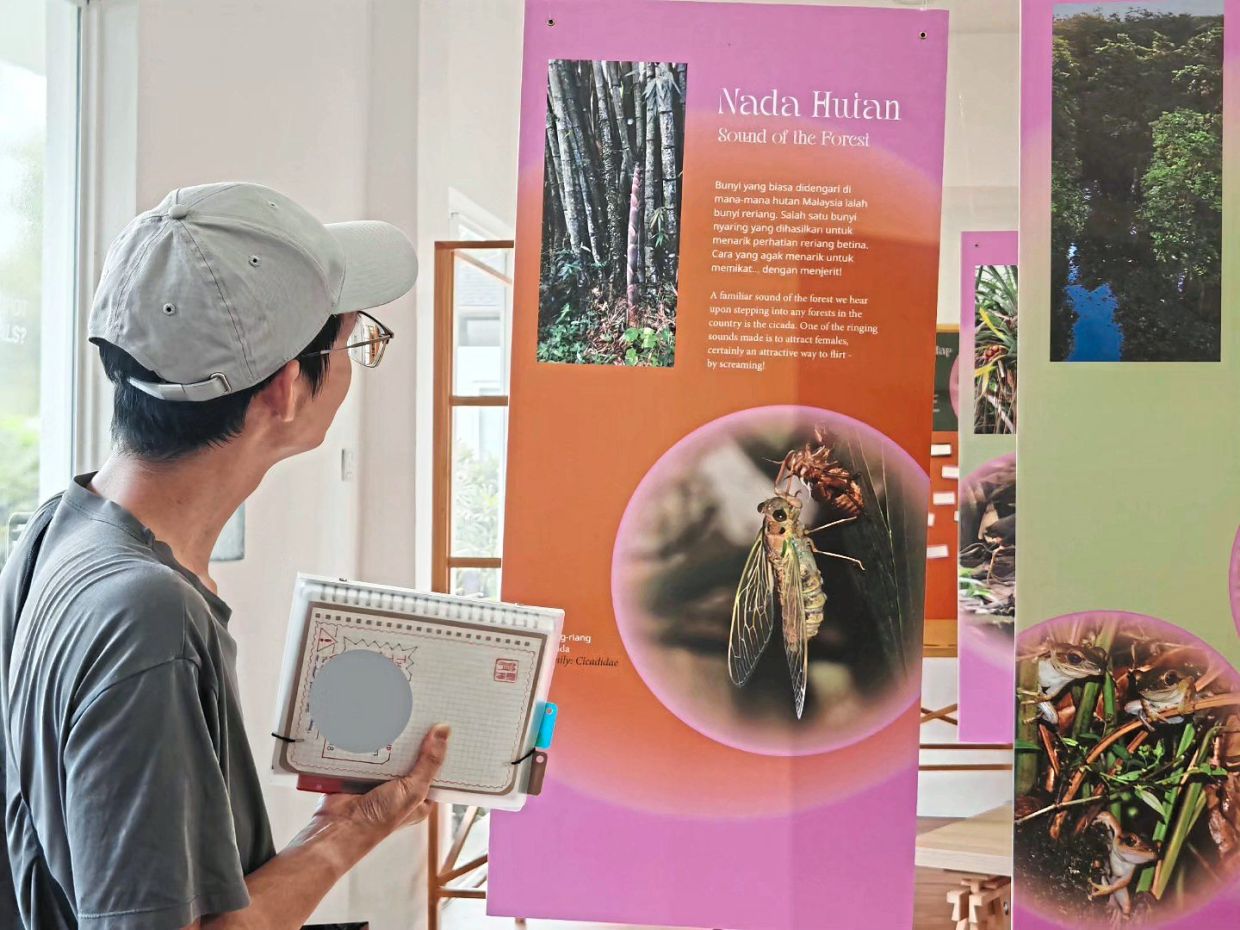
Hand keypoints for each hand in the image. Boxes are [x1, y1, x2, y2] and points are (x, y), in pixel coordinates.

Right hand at [314, 724, 449, 846]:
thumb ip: (429, 762)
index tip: (445, 726)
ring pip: (391, 753)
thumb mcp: (413, 790)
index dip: (441, 750)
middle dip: (415, 740)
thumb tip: (444, 733)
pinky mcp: (362, 772)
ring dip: (393, 739)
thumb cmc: (378, 820)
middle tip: (422, 715)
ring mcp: (381, 779)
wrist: (340, 825)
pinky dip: (372, 742)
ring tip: (401, 715)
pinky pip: (371, 752)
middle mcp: (401, 788)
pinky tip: (377, 725)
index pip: (435, 768)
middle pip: (413, 757)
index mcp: (419, 797)